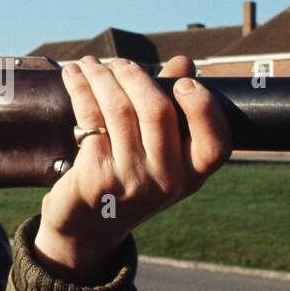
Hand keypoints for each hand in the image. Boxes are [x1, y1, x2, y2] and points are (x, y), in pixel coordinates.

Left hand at [33, 55, 231, 280]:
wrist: (88, 227)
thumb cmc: (129, 179)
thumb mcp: (160, 155)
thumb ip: (174, 109)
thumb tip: (185, 63)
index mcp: (192, 176)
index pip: (216, 145)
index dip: (203, 109)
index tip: (185, 82)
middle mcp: (166, 181)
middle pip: (158, 111)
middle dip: (135, 77)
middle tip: (120, 64)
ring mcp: (131, 180)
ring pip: (119, 109)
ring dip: (102, 78)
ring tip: (91, 65)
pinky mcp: (96, 176)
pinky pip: (91, 118)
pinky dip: (80, 90)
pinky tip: (74, 76)